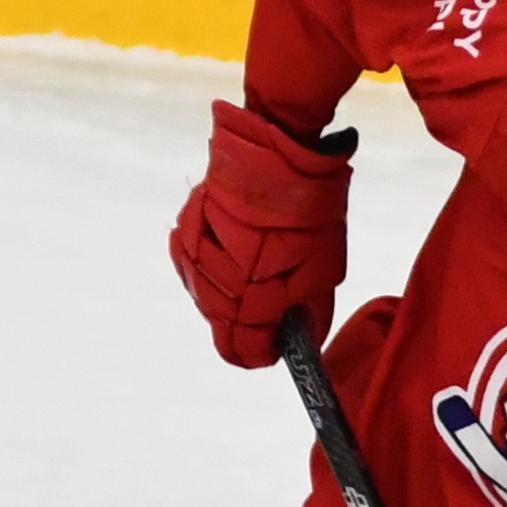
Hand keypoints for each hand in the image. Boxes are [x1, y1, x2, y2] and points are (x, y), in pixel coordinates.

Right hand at [172, 98, 353, 369]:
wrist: (275, 153)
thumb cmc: (307, 214)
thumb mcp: (323, 273)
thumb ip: (307, 316)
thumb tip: (298, 341)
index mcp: (246, 302)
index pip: (241, 353)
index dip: (263, 352)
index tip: (279, 343)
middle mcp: (210, 286)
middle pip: (224, 327)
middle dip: (252, 319)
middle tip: (280, 291)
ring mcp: (191, 257)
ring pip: (209, 296)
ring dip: (233, 289)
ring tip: (261, 258)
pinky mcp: (183, 230)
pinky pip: (198, 265)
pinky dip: (217, 262)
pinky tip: (240, 242)